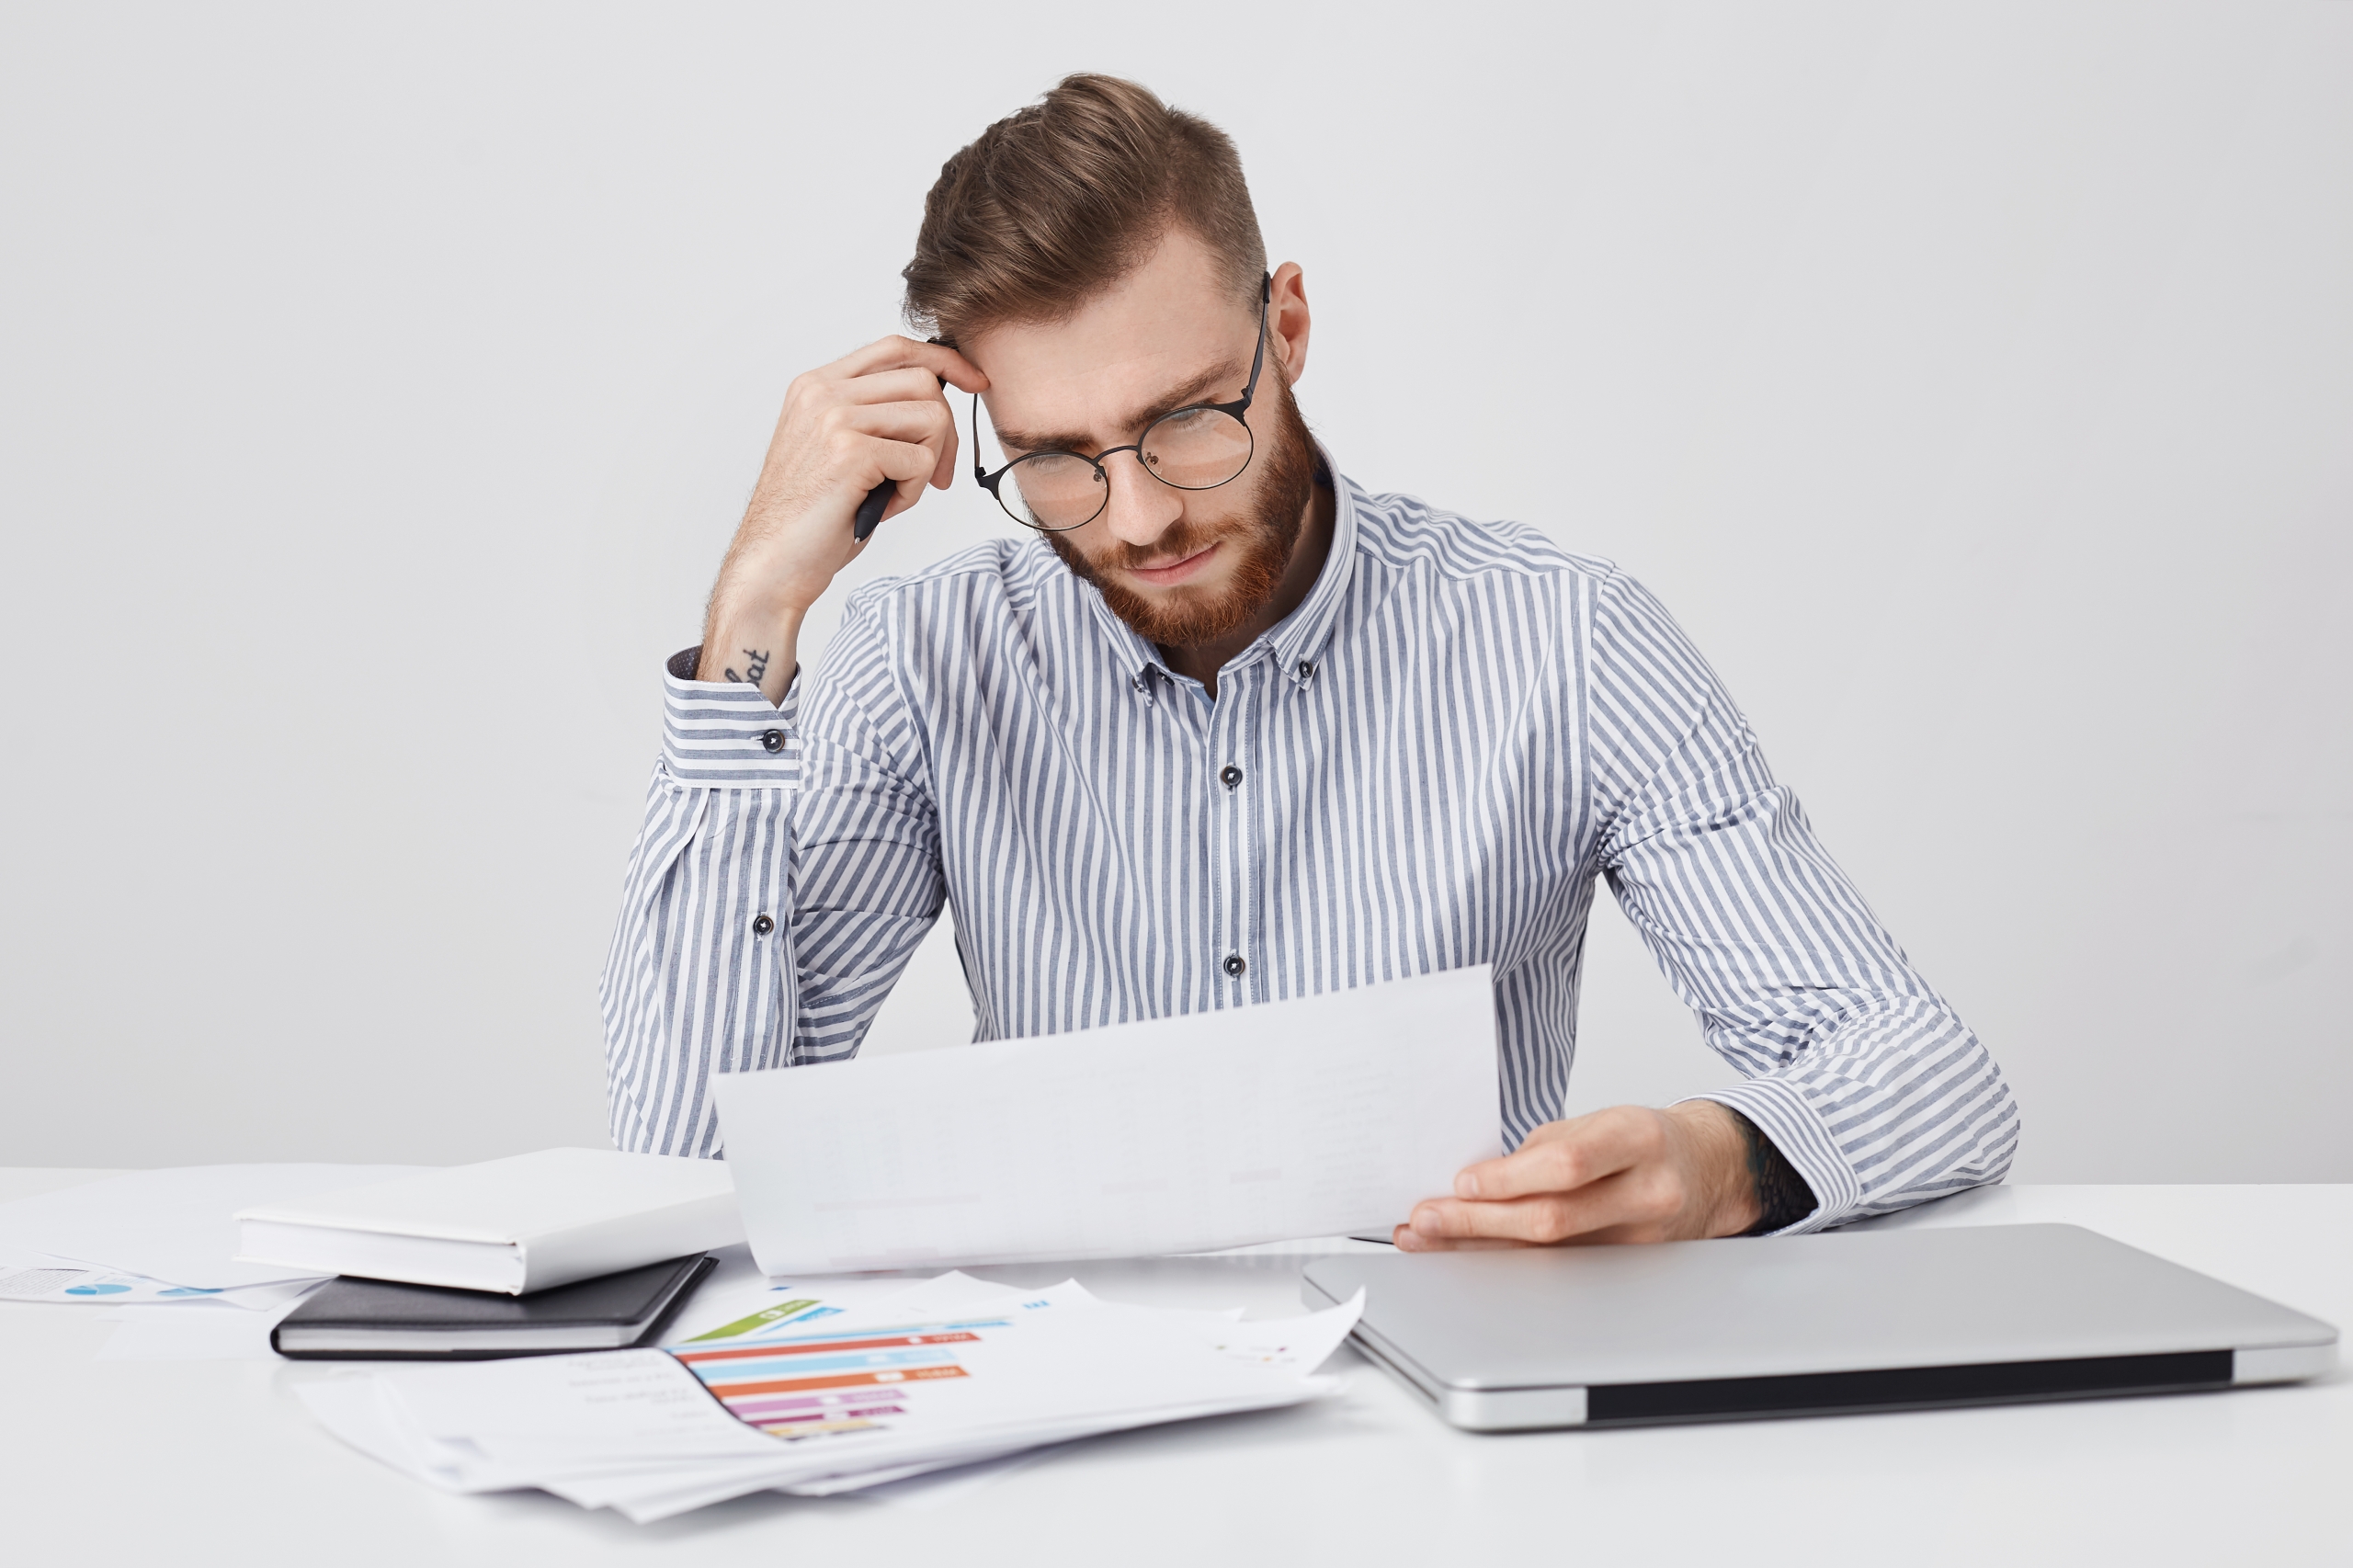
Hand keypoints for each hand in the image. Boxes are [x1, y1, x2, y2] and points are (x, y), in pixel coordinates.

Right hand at [698, 337, 986, 700]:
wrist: (772, 564)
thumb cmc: (811, 519)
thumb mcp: (840, 450)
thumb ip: (875, 416)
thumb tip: (938, 401)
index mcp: (816, 385)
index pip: (895, 348)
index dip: (944, 360)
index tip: (974, 381)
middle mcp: (822, 392)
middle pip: (924, 382)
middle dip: (945, 432)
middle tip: (936, 475)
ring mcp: (834, 417)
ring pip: (931, 417)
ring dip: (928, 464)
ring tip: (896, 494)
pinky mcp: (851, 451)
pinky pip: (921, 459)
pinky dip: (915, 491)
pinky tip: (884, 508)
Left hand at [1394, 1102, 1762, 1249]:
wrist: (1707, 1171)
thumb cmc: (1643, 1141)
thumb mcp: (1597, 1123)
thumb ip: (1541, 1151)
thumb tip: (1474, 1185)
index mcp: (1638, 1140)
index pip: (1569, 1165)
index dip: (1511, 1178)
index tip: (1462, 1184)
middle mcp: (1648, 1193)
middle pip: (1554, 1219)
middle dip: (1479, 1222)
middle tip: (1427, 1219)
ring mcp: (1644, 1241)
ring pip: (1550, 1255)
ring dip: (1482, 1247)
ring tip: (1430, 1240)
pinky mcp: (1630, 1273)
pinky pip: (1560, 1271)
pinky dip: (1510, 1263)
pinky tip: (1472, 1255)